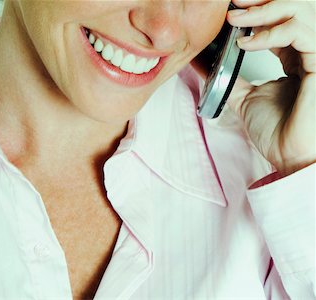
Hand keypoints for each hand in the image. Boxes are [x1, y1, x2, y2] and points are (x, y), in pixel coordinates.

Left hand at [226, 0, 315, 176]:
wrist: (290, 155)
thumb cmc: (277, 131)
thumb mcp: (245, 97)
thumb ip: (231, 78)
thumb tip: (203, 63)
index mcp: (294, 55)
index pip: (281, 19)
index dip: (257, 10)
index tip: (229, 12)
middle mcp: (308, 50)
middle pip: (294, 7)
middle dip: (261, 1)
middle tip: (233, 3)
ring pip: (300, 10)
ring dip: (263, 11)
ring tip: (235, 19)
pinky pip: (299, 32)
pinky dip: (269, 33)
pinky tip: (246, 44)